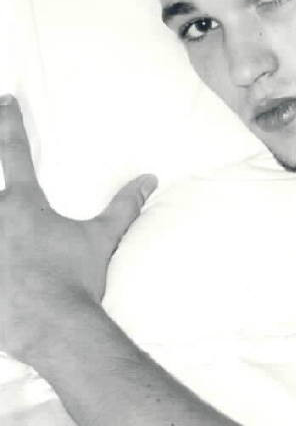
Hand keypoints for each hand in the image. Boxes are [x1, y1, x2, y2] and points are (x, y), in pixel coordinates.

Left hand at [0, 96, 156, 361]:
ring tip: (5, 237)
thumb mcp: (102, 238)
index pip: (13, 151)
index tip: (5, 100)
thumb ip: (125, 206)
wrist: (54, 325)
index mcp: (23, 204)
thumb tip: (149, 179)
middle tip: (2, 179)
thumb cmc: (78, 278)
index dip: (9, 122)